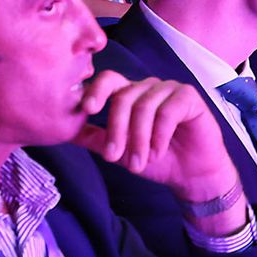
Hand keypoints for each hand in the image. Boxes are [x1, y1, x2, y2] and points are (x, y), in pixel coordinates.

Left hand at [74, 73, 240, 208]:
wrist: (192, 176)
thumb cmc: (156, 160)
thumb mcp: (121, 150)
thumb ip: (96, 138)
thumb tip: (64, 130)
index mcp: (129, 93)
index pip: (107, 81)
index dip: (96, 91)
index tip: (87, 109)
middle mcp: (147, 87)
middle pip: (123, 97)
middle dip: (117, 130)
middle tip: (114, 158)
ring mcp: (169, 89)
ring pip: (144, 107)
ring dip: (139, 139)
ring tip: (139, 163)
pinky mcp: (189, 97)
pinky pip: (168, 111)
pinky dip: (159, 135)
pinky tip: (157, 152)